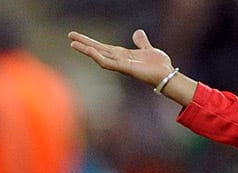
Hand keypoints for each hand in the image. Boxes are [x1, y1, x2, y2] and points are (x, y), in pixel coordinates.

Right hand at [68, 29, 195, 103]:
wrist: (168, 75)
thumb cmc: (159, 65)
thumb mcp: (149, 49)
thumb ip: (141, 42)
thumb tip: (137, 32)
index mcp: (123, 54)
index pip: (102, 47)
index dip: (90, 41)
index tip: (77, 36)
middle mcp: (119, 59)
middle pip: (97, 50)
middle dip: (84, 43)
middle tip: (70, 37)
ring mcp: (121, 65)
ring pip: (99, 56)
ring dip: (87, 50)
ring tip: (73, 44)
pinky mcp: (125, 68)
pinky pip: (108, 63)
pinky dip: (98, 57)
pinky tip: (90, 51)